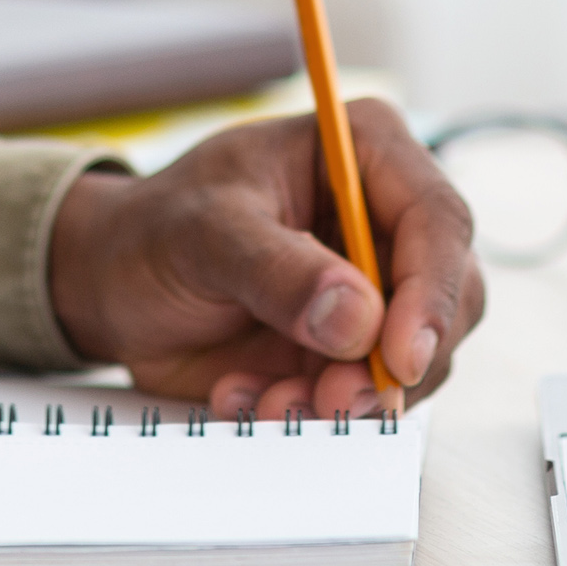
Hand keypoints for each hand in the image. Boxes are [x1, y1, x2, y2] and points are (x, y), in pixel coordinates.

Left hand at [45, 99, 483, 417]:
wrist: (115, 288)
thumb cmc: (157, 233)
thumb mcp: (203, 234)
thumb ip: (277, 270)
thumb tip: (357, 318)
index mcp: (365, 153)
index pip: (438, 220)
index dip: (431, 292)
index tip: (398, 355)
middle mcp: (387, 221)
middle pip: (451, 298)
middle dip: (395, 363)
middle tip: (330, 398)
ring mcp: (377, 291)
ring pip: (420, 361)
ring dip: (348, 397)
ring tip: (268, 399)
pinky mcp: (355, 351)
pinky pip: (370, 397)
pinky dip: (316, 412)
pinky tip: (252, 397)